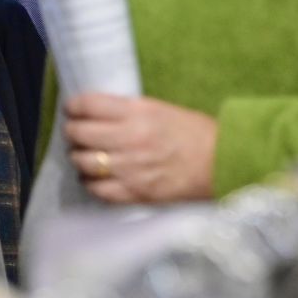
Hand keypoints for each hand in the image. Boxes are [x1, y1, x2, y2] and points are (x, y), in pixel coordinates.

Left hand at [64, 94, 218, 204]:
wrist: (223, 163)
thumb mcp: (164, 110)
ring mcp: (128, 168)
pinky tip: (98, 177)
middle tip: (78, 132)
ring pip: (81, 162)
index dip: (74, 106)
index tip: (74, 109)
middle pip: (78, 133)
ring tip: (88, 155)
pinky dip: (91, 182)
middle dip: (73, 131)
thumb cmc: (198, 134)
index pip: (87, 105)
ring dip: (80, 157)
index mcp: (138, 112)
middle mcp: (128, 138)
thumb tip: (100, 115)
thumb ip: (131, 112)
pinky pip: (96, 188)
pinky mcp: (133, 192)